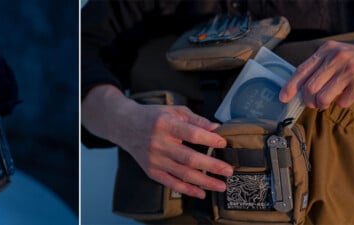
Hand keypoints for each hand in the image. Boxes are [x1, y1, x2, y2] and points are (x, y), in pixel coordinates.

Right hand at [82, 85, 231, 198]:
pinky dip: (187, 189)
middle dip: (212, 165)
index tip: (223, 143)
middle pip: (189, 158)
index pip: (190, 134)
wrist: (125, 126)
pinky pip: (171, 183)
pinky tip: (201, 192)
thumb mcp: (173, 111)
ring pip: (182, 173)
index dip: (208, 139)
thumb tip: (216, 128)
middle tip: (228, 170)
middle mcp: (158, 143)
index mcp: (165, 124)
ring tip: (221, 185)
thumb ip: (195, 119)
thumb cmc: (153, 117)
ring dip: (204, 181)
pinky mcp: (151, 171)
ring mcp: (154, 159)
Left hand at [279, 37, 353, 108]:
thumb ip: (320, 68)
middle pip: (310, 88)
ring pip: (323, 98)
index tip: (284, 98)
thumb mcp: (338, 55)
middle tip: (312, 103)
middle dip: (308, 100)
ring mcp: (349, 71)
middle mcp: (336, 58)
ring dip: (322, 104)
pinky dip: (343, 102)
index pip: (301, 70)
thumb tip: (300, 89)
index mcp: (327, 50)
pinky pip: (342, 102)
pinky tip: (351, 94)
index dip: (290, 86)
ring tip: (328, 102)